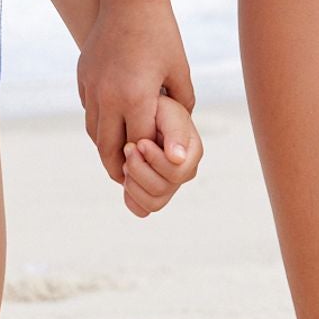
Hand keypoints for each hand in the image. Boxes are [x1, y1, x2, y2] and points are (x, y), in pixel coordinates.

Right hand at [77, 0, 195, 184]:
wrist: (129, 0)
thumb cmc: (161, 35)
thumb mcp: (180, 72)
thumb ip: (181, 106)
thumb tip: (179, 131)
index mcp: (136, 98)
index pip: (140, 145)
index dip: (147, 161)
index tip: (153, 172)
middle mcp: (108, 96)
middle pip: (108, 149)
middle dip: (117, 168)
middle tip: (126, 180)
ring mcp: (91, 87)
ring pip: (93, 132)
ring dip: (104, 147)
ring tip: (117, 157)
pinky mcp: (82, 77)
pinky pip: (88, 110)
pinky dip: (98, 123)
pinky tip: (110, 126)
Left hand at [119, 92, 203, 218]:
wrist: (143, 114)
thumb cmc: (157, 110)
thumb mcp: (167, 112)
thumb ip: (175, 131)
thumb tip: (177, 158)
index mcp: (192, 154)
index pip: (175, 173)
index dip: (153, 159)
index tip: (140, 141)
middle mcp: (184, 173)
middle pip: (161, 190)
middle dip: (138, 168)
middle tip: (128, 148)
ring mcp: (169, 186)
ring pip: (151, 203)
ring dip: (132, 182)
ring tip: (127, 160)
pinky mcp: (152, 194)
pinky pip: (141, 208)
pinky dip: (129, 195)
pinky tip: (126, 175)